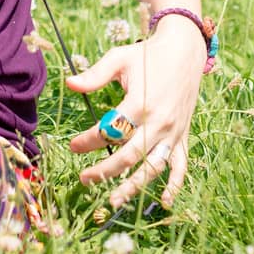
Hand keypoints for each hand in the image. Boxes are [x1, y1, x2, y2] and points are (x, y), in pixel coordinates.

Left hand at [65, 21, 205, 209]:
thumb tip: (69, 84)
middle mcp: (158, 122)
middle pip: (129, 155)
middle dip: (105, 171)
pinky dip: (174, 185)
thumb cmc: (148, 54)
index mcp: (140, 102)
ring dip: (134, 186)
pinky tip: (163, 202)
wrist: (184, 51)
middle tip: (84, 178)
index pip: (110, 130)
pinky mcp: (183, 136)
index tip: (72, 146)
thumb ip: (95, 74)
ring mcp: (173, 132)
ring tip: (113, 200)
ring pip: (152, 166)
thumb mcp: (120, 58)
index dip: (88, 141)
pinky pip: (180, 166)